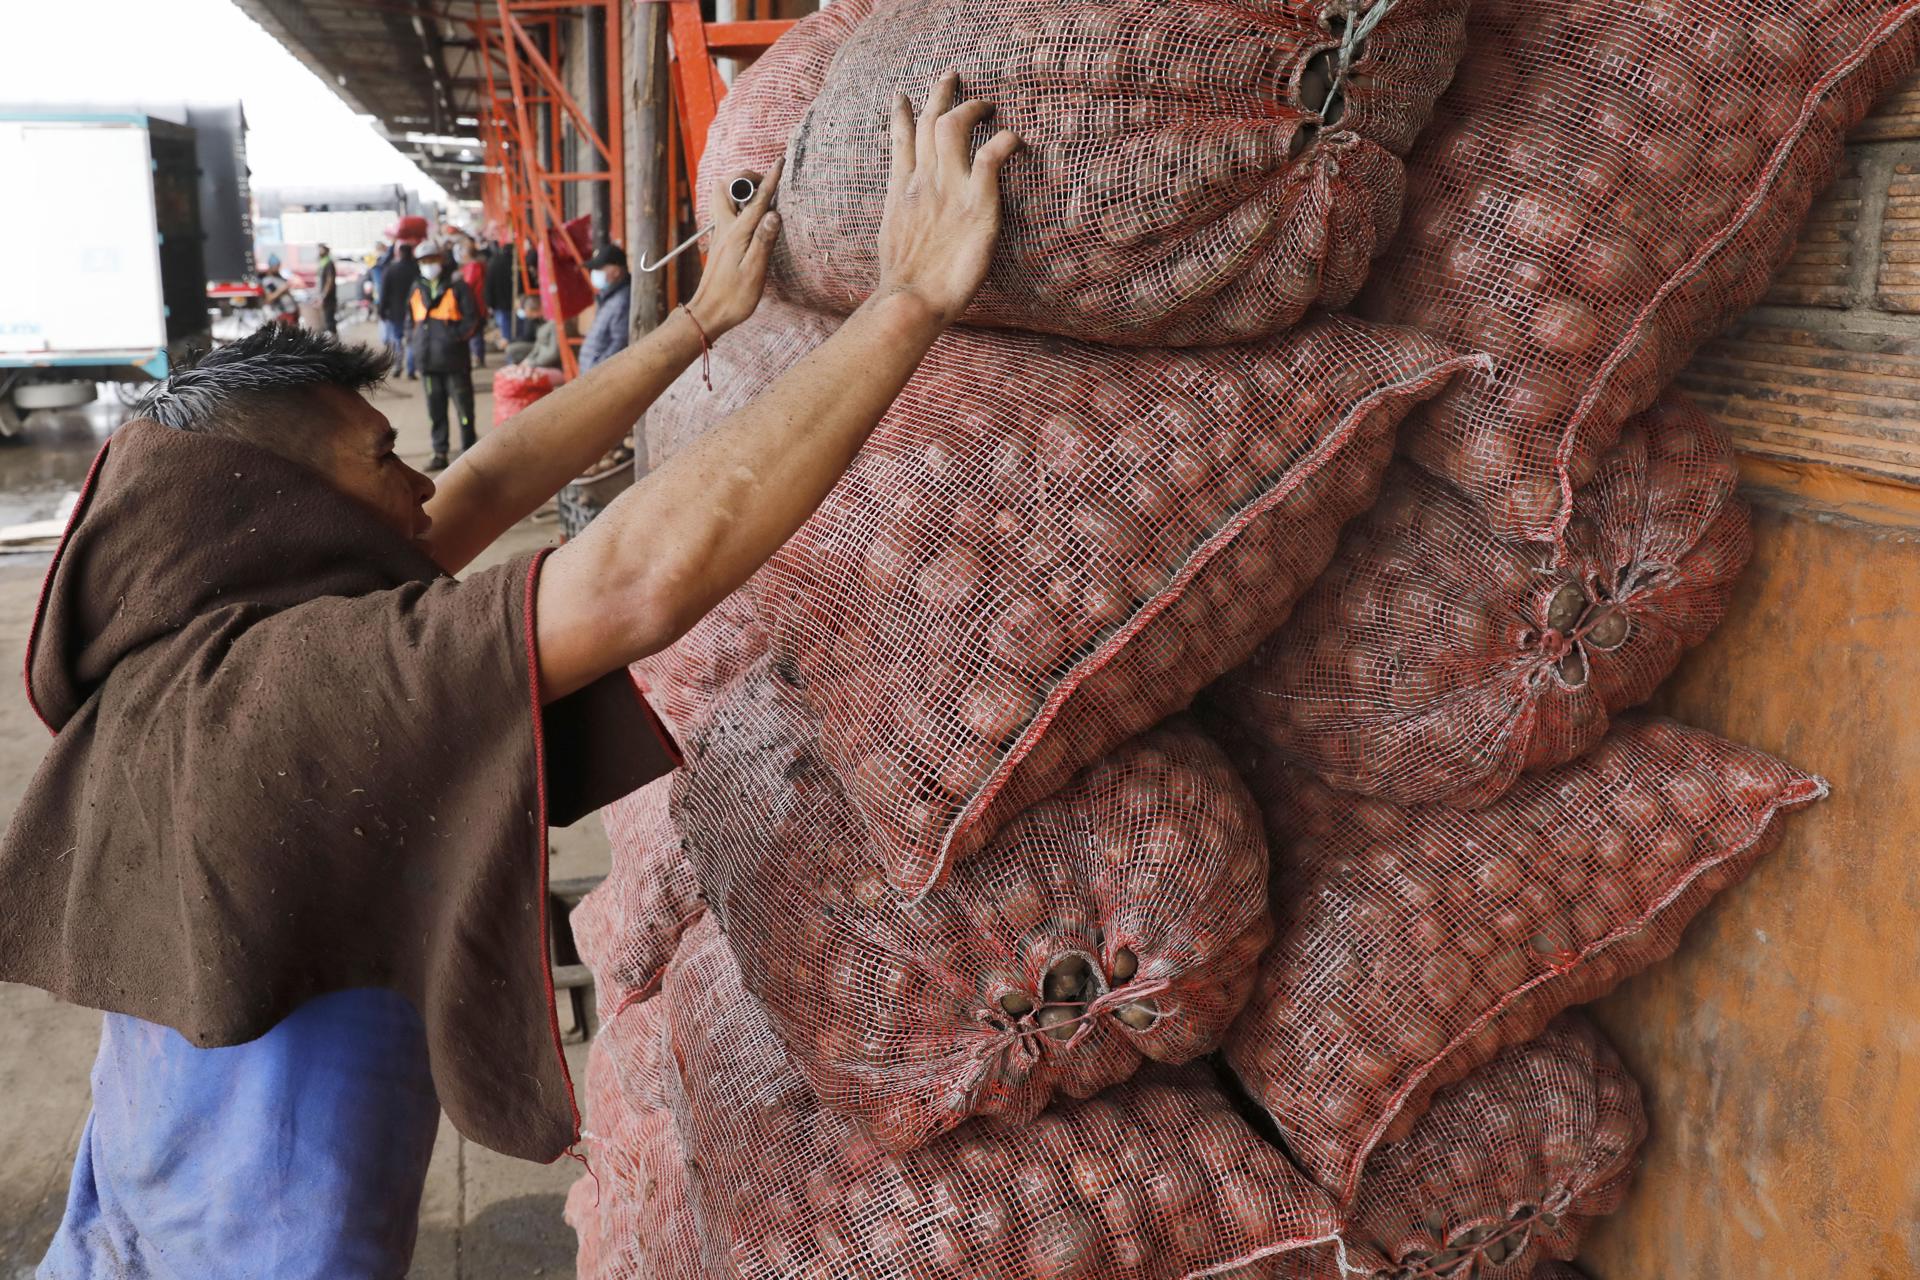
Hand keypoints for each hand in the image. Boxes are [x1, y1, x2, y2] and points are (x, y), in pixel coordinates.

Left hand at [687, 157, 783, 336]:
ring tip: (760, 197)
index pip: (757, 201)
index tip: (780, 163)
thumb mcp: (754, 272)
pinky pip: (727, 212)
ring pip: (722, 198)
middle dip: (745, 177)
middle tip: (765, 184)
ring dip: (739, 190)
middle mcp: (725, 229)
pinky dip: (738, 204)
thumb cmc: (733, 298)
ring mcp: (720, 235)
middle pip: (725, 186)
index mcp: (736, 234)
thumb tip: (774, 213)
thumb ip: (764, 241)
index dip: (771, 179)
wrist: (708, 314)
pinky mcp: (721, 243)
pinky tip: (751, 217)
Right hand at [873, 72, 1021, 326]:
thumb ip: (902, 216)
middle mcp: (923, 182)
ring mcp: (948, 190)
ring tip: (988, 105)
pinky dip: (1003, 142)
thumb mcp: (893, 241)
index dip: (902, 115)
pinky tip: (1014, 140)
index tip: (902, 96)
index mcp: (901, 192)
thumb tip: (906, 216)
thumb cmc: (905, 285)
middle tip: (952, 76)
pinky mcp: (977, 205)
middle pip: (928, 121)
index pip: (901, 141)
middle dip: (940, 94)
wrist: (911, 300)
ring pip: (954, 126)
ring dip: (972, 109)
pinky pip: (990, 157)